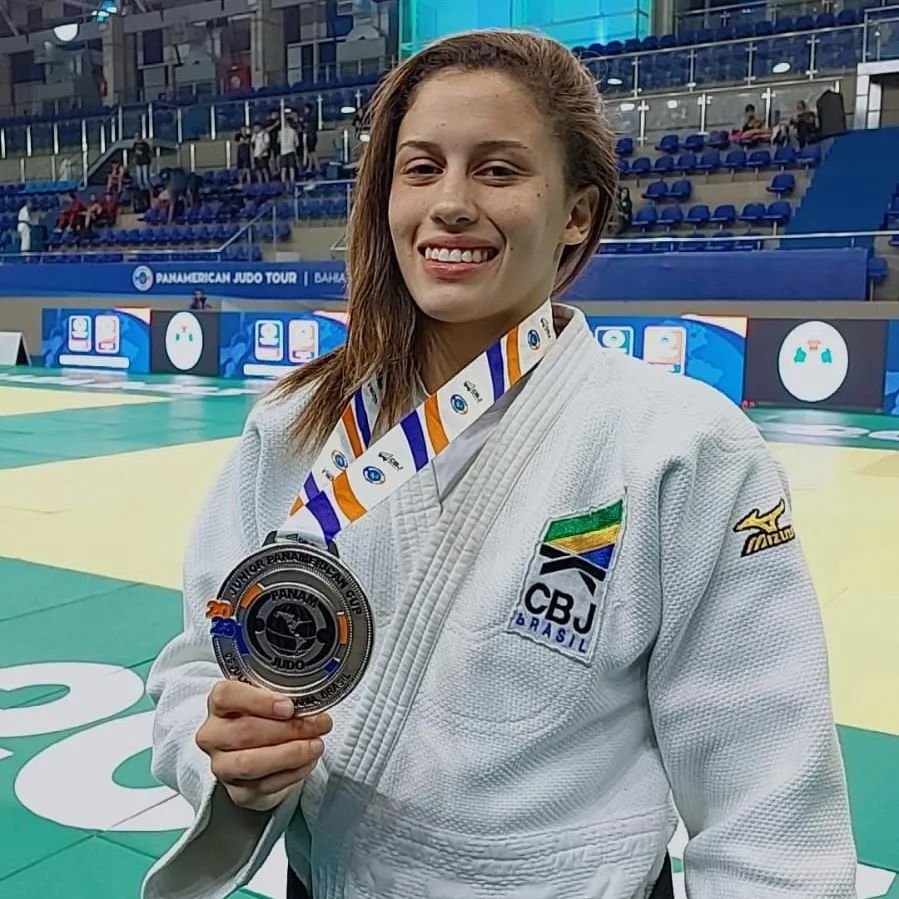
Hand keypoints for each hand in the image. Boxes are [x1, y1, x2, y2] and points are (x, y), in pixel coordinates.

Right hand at [196, 680, 332, 811]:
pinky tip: (308, 761)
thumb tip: (310, 702)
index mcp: (219, 704)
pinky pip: (264, 786)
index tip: (289, 707)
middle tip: (319, 725)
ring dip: (291, 754)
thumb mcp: (271, 698)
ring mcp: (223, 766)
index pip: (227, 695)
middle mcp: (213, 735)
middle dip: (289, 729)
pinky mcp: (238, 792)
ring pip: (251, 763)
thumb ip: (283, 696)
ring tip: (316, 745)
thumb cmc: (266, 718)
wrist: (259, 751)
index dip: (259, 701)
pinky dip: (293, 773)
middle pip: (245, 732)